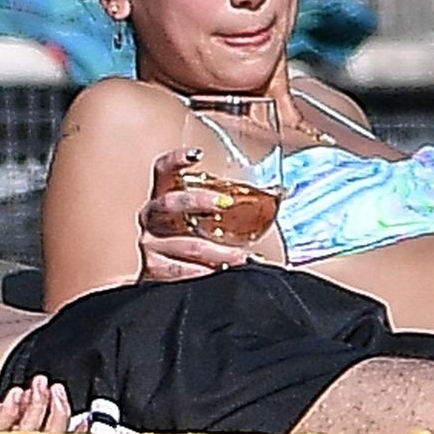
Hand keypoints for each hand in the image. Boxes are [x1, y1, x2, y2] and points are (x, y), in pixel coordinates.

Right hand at [137, 147, 249, 279]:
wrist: (172, 279)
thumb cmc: (199, 240)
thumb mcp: (211, 219)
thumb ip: (234, 205)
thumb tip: (284, 193)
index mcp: (165, 197)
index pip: (163, 171)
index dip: (175, 160)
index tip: (196, 154)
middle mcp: (152, 217)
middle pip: (170, 203)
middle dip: (200, 201)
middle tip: (227, 203)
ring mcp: (149, 243)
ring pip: (186, 244)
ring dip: (220, 252)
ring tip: (243, 257)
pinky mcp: (152, 269)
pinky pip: (180, 270)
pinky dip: (205, 273)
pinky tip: (224, 274)